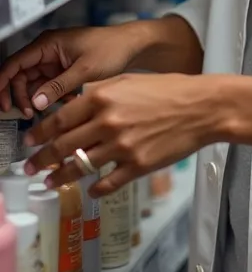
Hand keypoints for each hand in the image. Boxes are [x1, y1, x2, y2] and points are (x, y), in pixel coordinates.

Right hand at [0, 25, 144, 117]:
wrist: (133, 46)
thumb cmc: (112, 48)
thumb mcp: (84, 69)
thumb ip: (58, 86)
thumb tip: (35, 102)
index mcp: (47, 44)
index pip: (14, 64)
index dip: (3, 84)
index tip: (2, 103)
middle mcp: (47, 51)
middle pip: (21, 77)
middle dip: (22, 97)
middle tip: (29, 114)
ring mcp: (55, 61)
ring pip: (35, 85)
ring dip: (40, 99)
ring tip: (50, 111)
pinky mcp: (64, 71)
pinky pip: (49, 87)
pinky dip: (54, 97)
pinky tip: (67, 102)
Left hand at [23, 73, 213, 195]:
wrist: (202, 107)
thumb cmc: (168, 89)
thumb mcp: (128, 80)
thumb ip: (99, 92)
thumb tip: (73, 107)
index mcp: (102, 97)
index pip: (59, 119)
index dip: (39, 133)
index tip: (29, 141)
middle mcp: (107, 122)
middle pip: (64, 146)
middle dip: (42, 159)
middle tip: (30, 167)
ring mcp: (122, 147)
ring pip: (80, 167)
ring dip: (61, 177)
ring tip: (50, 182)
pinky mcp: (137, 166)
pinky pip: (107, 183)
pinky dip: (95, 190)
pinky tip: (89, 191)